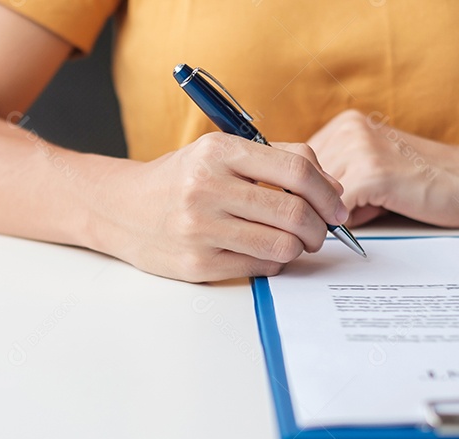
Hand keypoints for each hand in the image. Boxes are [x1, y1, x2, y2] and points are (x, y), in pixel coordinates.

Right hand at [91, 132, 348, 282]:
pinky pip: (261, 266)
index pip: (296, 171)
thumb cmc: (180, 179)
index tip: (337, 205)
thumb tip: (333, 189)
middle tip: (321, 230)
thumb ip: (276, 160)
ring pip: (282, 245)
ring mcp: (200, 229)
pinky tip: (265, 251)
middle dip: (320, 226)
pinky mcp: (197, 263)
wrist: (121, 208)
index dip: (328, 192)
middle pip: (295, 212)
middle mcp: (207, 188)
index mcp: (218, 152)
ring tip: (294, 242)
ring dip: (300, 247)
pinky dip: (274, 261)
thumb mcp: (220, 152)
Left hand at [307, 110, 458, 227]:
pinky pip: (336, 211)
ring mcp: (359, 148)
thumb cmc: (425, 181)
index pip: (296, 164)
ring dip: (336, 213)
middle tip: (354, 209)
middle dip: (318, 204)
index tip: (317, 204)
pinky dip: (348, 223)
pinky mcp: (371, 173)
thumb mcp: (371, 167)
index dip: (305, 191)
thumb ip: (336, 177)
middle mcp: (348, 129)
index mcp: (345, 124)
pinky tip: (377, 212)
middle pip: (302, 182)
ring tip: (373, 206)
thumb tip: (295, 203)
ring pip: (316, 198)